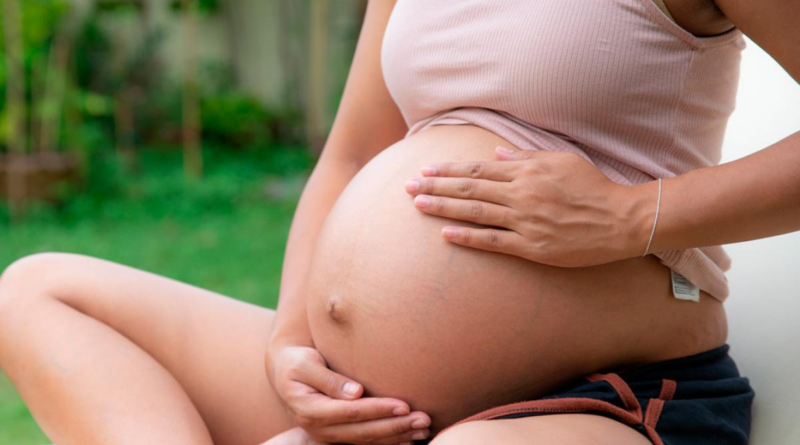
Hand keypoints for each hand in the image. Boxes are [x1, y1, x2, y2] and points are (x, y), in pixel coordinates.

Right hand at [267, 343, 430, 444]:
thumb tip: (356, 392)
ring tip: (423, 429)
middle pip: (363, 432)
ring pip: (367, 441)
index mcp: (310, 410)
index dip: (379, 410)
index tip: (405, 405)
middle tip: (423, 420)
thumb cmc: (297, 362)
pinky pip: (365, 442)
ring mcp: (327, 436)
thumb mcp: (305, 364)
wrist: (285, 372)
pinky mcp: (337, 435)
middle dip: (395, 427)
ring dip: (397, 436)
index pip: (351, 412)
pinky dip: (388, 441)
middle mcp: (318, 428)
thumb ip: (329, 379)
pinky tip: (408, 438)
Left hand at [404, 146, 651, 267]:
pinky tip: (446, 234)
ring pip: (476, 212)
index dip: (449, 170)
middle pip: (470, 189)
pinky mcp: (533, 247)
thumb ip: (527, 157)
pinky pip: (494, 241)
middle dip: (436, 187)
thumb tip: (497, 152)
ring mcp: (526, 222)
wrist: (622, 219)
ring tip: (417, 205)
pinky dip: (468, 236)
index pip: (479, 169)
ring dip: (443, 208)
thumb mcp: (562, 160)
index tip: (425, 169)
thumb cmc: (593, 186)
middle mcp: (522, 194)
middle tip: (408, 187)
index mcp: (527, 172)